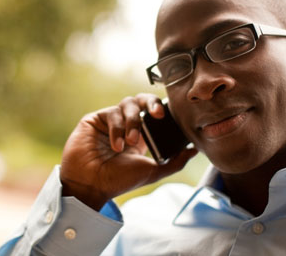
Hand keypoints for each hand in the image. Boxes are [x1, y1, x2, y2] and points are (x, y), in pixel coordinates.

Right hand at [60, 93, 197, 209]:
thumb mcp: (152, 171)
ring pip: (128, 104)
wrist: (92, 185)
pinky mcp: (95, 119)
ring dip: (133, 121)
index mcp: (140, 134)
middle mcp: (125, 123)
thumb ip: (175, 161)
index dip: (162, 108)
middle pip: (141, 99)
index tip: (168, 116)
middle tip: (158, 114)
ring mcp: (110, 120)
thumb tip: (194, 150)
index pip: (153, 111)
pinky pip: (111, 113)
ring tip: (131, 141)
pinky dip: (117, 128)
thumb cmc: (119, 181)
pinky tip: (116, 146)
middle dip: (152, 103)